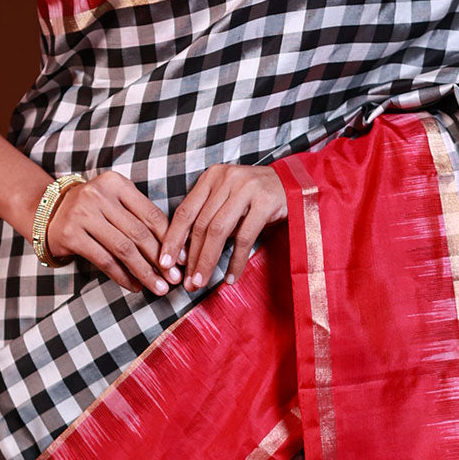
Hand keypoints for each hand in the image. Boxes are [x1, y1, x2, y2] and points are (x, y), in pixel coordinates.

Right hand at [45, 171, 180, 295]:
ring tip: (158, 287)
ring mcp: (83, 214)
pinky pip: (104, 260)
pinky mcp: (71, 235)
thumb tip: (174, 249)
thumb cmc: (93, 209)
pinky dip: (122, 276)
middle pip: (138, 232)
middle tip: (174, 279)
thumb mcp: (115, 202)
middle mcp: (99, 194)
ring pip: (123, 248)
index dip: (169, 238)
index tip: (182, 259)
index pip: (150, 213)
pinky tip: (135, 286)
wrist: (49, 213)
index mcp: (116, 183)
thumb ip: (139, 217)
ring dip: (144, 271)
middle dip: (159, 259)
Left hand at [159, 164, 286, 291]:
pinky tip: (231, 277)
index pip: (185, 210)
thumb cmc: (254, 197)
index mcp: (212, 176)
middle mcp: (226, 178)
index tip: (165, 262)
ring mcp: (246, 187)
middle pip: (201, 223)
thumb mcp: (227, 198)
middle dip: (192, 257)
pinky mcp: (265, 201)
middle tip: (187, 283)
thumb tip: (185, 253)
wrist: (293, 184)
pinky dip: (236, 260)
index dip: (173, 238)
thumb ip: (208, 215)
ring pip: (218, 230)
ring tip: (201, 283)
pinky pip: (244, 237)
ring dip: (208, 261)